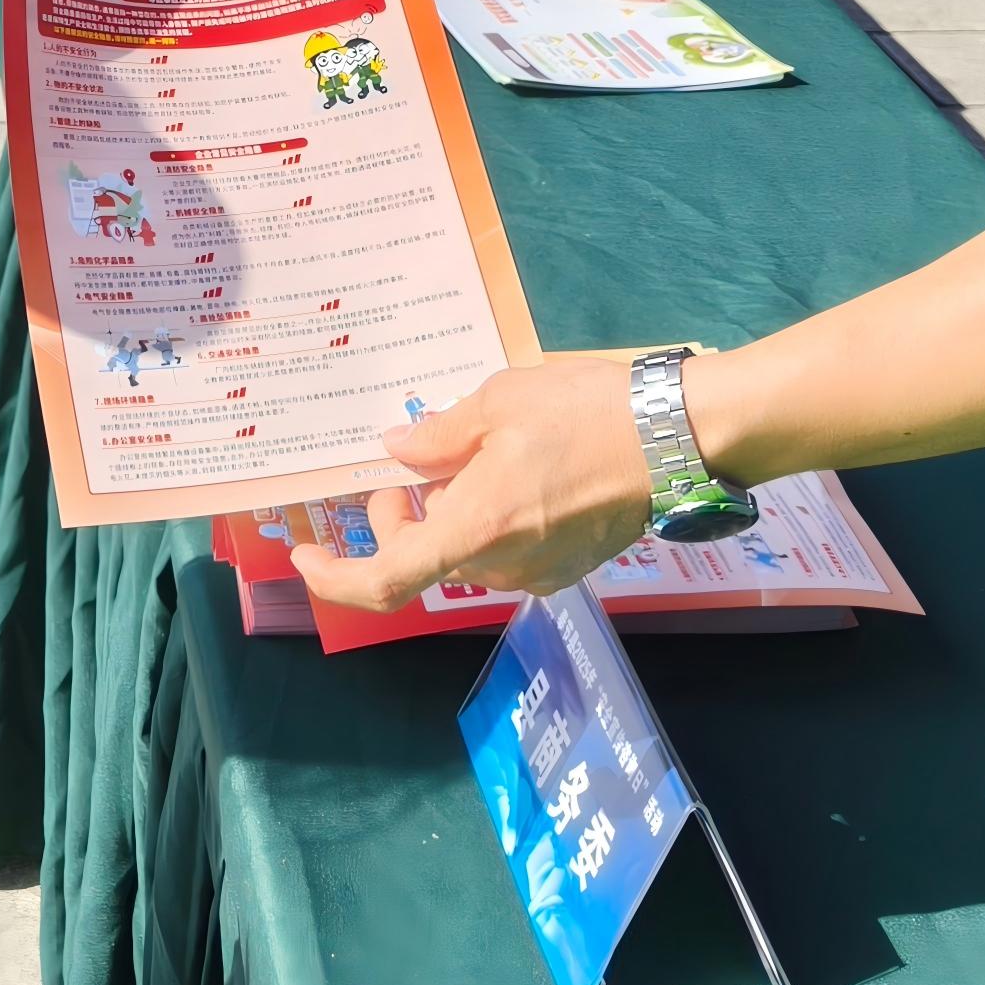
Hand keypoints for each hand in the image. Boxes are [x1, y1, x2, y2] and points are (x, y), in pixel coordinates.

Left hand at [289, 355, 652, 610]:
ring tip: (474, 453)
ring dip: (446, 513)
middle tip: (412, 462)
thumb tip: (396, 452)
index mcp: (475, 529)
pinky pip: (503, 552)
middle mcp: (501, 567)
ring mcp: (537, 574)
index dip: (335, 577)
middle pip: (423, 556)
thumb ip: (437, 437)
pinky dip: (485, 521)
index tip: (308, 552)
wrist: (677, 439)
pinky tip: (511, 472)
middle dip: (399, 517)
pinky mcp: (566, 568)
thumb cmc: (585, 413)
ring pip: (463, 552)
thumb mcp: (498, 403)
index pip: (385, 581)